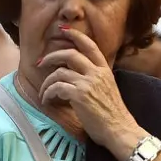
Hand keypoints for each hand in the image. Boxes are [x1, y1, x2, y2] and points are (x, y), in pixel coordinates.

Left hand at [39, 28, 144, 152]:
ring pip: (59, 72)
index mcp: (104, 70)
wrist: (120, 130)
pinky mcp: (80, 95)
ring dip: (46, 82)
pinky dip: (48, 93)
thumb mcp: (108, 89)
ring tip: (44, 92)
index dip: (75, 35)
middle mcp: (96, 73)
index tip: (63, 30)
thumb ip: (95, 79)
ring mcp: (88, 83)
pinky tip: (47, 100)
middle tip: (40, 63)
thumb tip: (77, 76)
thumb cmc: (113, 115)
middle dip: (51, 56)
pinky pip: (56, 87)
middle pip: (69, 54)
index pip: (89, 45)